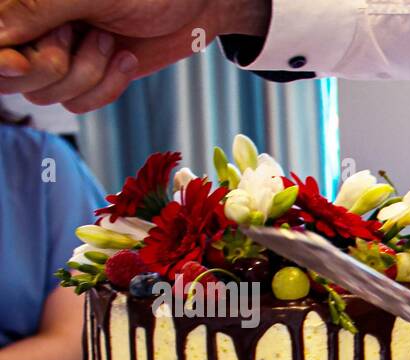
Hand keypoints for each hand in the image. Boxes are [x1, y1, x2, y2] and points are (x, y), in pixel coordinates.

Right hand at [0, 0, 270, 110]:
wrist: (194, 5)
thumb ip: (37, 8)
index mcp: (22, 2)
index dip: (3, 61)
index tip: (18, 62)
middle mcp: (31, 28)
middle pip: (11, 77)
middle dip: (51, 66)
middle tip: (77, 33)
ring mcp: (55, 54)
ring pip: (45, 95)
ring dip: (86, 74)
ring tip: (108, 39)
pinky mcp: (85, 77)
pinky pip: (77, 104)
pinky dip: (105, 88)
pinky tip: (124, 58)